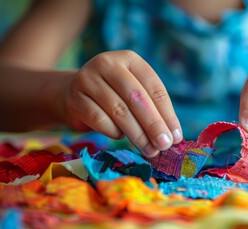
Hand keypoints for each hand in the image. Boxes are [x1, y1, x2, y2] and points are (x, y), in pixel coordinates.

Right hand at [59, 50, 182, 156]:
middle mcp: (107, 64)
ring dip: (138, 135)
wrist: (71, 93)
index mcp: (129, 59)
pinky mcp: (75, 99)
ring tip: (150, 150)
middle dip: (154, 125)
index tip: (176, 136)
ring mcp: (88, 79)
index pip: (154, 87)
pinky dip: (114, 132)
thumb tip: (173, 136)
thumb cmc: (113, 94)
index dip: (167, 113)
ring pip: (119, 111)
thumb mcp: (134, 92)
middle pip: (137, 98)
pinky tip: (121, 137)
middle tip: (164, 145)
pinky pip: (100, 121)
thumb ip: (152, 108)